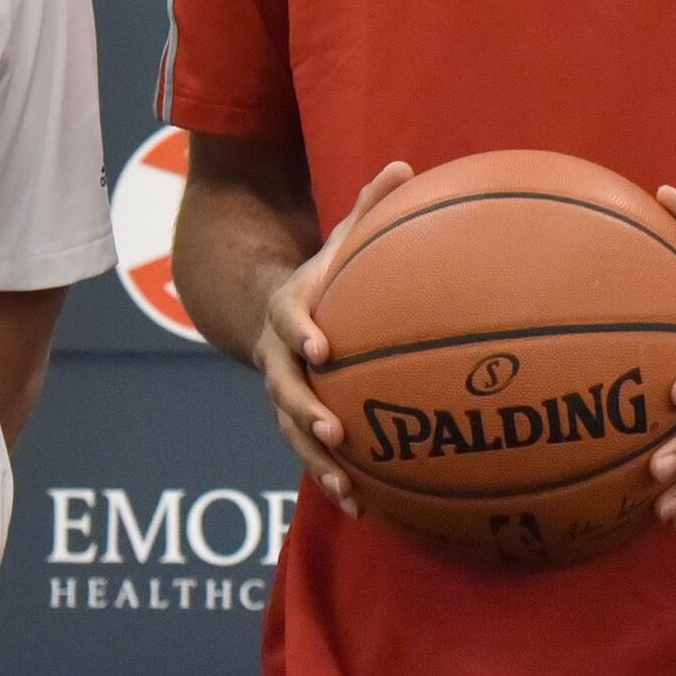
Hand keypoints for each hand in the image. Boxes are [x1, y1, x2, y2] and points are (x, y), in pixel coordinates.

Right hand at [253, 161, 411, 518]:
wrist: (271, 310)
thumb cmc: (326, 274)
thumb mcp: (341, 238)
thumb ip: (370, 208)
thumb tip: (403, 166)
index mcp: (289, 309)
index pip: (289, 321)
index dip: (301, 333)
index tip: (323, 348)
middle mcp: (277, 356)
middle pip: (284, 388)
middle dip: (307, 410)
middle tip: (336, 428)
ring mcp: (282, 393)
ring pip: (292, 433)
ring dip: (317, 461)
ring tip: (347, 489)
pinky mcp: (294, 421)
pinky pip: (308, 454)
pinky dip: (331, 479)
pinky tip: (363, 510)